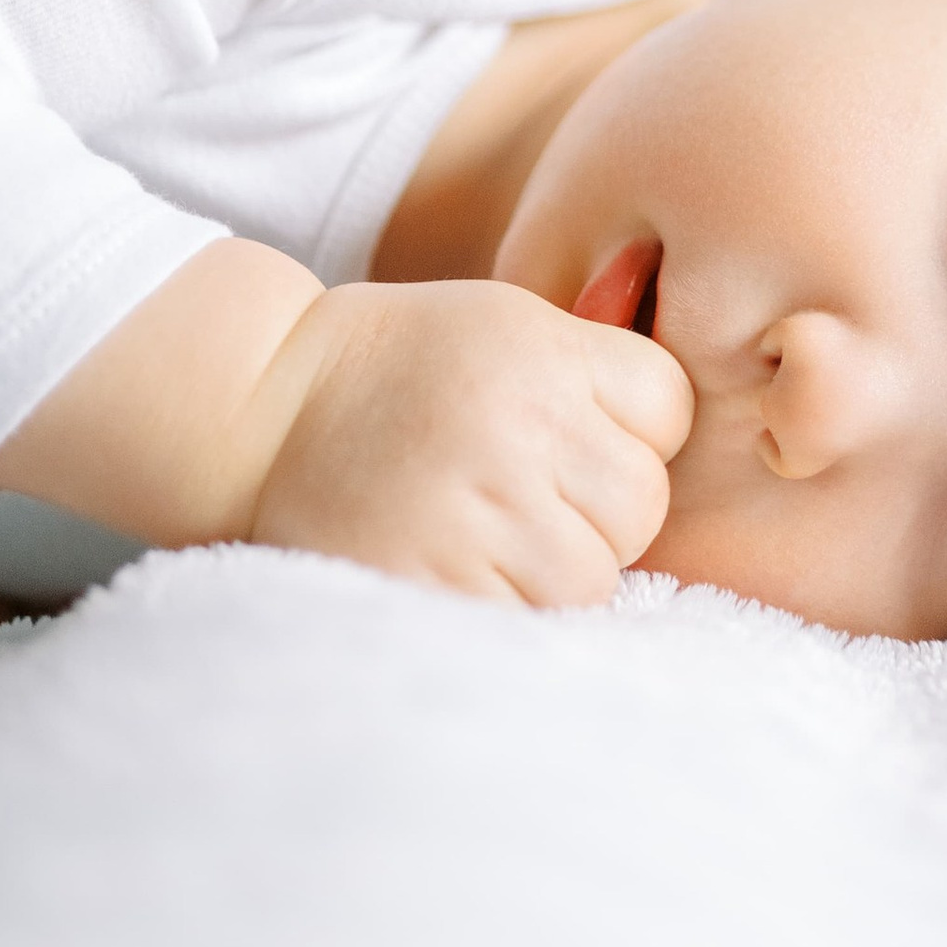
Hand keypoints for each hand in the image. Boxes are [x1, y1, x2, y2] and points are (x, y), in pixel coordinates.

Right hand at [248, 277, 694, 606]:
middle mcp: (522, 423)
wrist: (259, 405)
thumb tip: (686, 435)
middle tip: (527, 494)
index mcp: (546, 350)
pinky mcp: (433, 581)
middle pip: (642, 502)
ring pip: (594, 576)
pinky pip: (528, 623)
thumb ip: (596, 370)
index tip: (576, 433)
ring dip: (558, 570)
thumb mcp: (508, 324)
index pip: (669, 410)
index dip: (632, 431)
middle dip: (601, 509)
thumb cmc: (399, 366)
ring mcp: (478, 508)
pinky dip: (509, 610)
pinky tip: (464, 569)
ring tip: (493, 536)